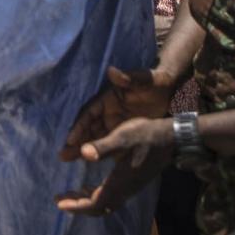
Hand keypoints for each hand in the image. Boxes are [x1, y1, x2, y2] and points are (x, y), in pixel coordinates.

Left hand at [56, 117, 173, 216]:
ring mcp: (131, 187)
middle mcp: (125, 189)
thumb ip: (103, 147)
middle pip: (100, 207)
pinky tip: (88, 186)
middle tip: (60, 200)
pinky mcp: (133, 182)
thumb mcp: (122, 137)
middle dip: (79, 206)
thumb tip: (83, 154)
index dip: (77, 206)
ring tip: (69, 195)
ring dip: (87, 201)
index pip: (96, 203)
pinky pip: (112, 197)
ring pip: (106, 203)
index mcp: (120, 181)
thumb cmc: (145, 135)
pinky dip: (97, 195)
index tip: (59, 203)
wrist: (172, 139)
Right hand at [59, 66, 174, 160]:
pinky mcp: (125, 131)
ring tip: (68, 160)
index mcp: (107, 98)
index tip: (70, 139)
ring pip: (96, 137)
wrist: (171, 89)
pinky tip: (91, 163)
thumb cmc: (155, 81)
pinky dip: (100, 151)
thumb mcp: (144, 79)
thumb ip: (130, 79)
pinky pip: (109, 142)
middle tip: (63, 155)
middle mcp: (107, 111)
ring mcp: (114, 122)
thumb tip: (112, 72)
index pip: (89, 113)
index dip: (79, 126)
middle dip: (76, 141)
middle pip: (88, 127)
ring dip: (84, 147)